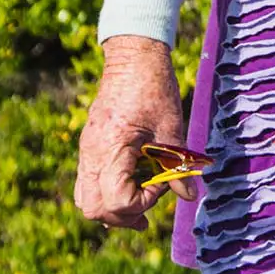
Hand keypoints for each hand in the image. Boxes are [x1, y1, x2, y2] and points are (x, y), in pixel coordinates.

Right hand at [77, 36, 187, 228]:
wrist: (133, 58)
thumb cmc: (155, 89)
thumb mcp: (172, 128)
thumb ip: (177, 167)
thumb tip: (189, 198)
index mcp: (112, 148)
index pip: (116, 201)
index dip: (142, 203)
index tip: (162, 183)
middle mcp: (92, 153)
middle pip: (93, 208)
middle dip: (122, 216)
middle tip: (147, 209)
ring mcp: (86, 150)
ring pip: (85, 199)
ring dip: (111, 208)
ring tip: (139, 201)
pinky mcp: (88, 146)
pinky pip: (87, 183)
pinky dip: (105, 192)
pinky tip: (130, 183)